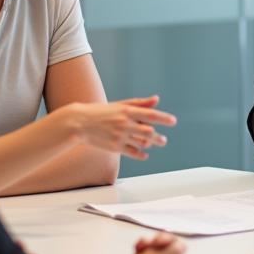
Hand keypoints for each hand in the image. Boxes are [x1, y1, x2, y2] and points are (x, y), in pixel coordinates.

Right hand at [60, 96, 176, 159]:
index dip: (163, 118)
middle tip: (163, 140)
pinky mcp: (114, 147)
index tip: (173, 121)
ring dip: (151, 144)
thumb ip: (140, 103)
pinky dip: (140, 154)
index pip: (149, 114)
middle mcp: (124, 123)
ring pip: (141, 142)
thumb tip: (156, 99)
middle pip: (147, 131)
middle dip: (158, 137)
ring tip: (157, 143)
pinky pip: (132, 152)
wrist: (80, 123)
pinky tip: (145, 154)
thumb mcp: (121, 105)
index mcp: (127, 111)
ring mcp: (119, 136)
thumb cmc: (102, 112)